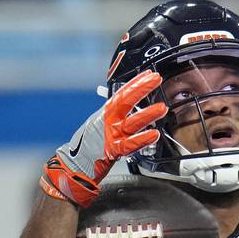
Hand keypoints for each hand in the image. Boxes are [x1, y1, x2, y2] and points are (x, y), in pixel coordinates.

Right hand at [40, 70, 165, 206]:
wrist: (76, 162)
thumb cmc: (93, 143)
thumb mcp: (105, 123)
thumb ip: (119, 114)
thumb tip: (135, 104)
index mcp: (108, 112)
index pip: (123, 93)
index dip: (137, 83)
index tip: (150, 74)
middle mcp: (109, 120)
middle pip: (126, 101)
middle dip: (141, 88)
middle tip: (156, 79)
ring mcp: (111, 134)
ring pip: (131, 122)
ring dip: (148, 114)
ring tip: (162, 108)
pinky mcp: (113, 150)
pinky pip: (130, 144)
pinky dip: (142, 139)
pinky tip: (154, 135)